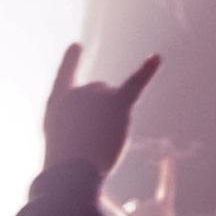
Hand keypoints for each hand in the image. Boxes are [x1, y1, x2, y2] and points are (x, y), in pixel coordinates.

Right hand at [40, 42, 162, 180]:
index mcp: (57, 101)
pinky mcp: (117, 103)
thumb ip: (79, 125)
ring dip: (114, 122)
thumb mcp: (64, 143)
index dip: (71, 62)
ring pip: (116, 102)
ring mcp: (97, 94)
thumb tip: (107, 114)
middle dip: (102, 118)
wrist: (72, 170)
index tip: (77, 45)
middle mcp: (78, 91)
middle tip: (89, 145)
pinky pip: (135, 83)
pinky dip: (147, 70)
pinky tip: (157, 58)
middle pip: (101, 97)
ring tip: (100, 142)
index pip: (64, 77)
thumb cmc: (66, 166)